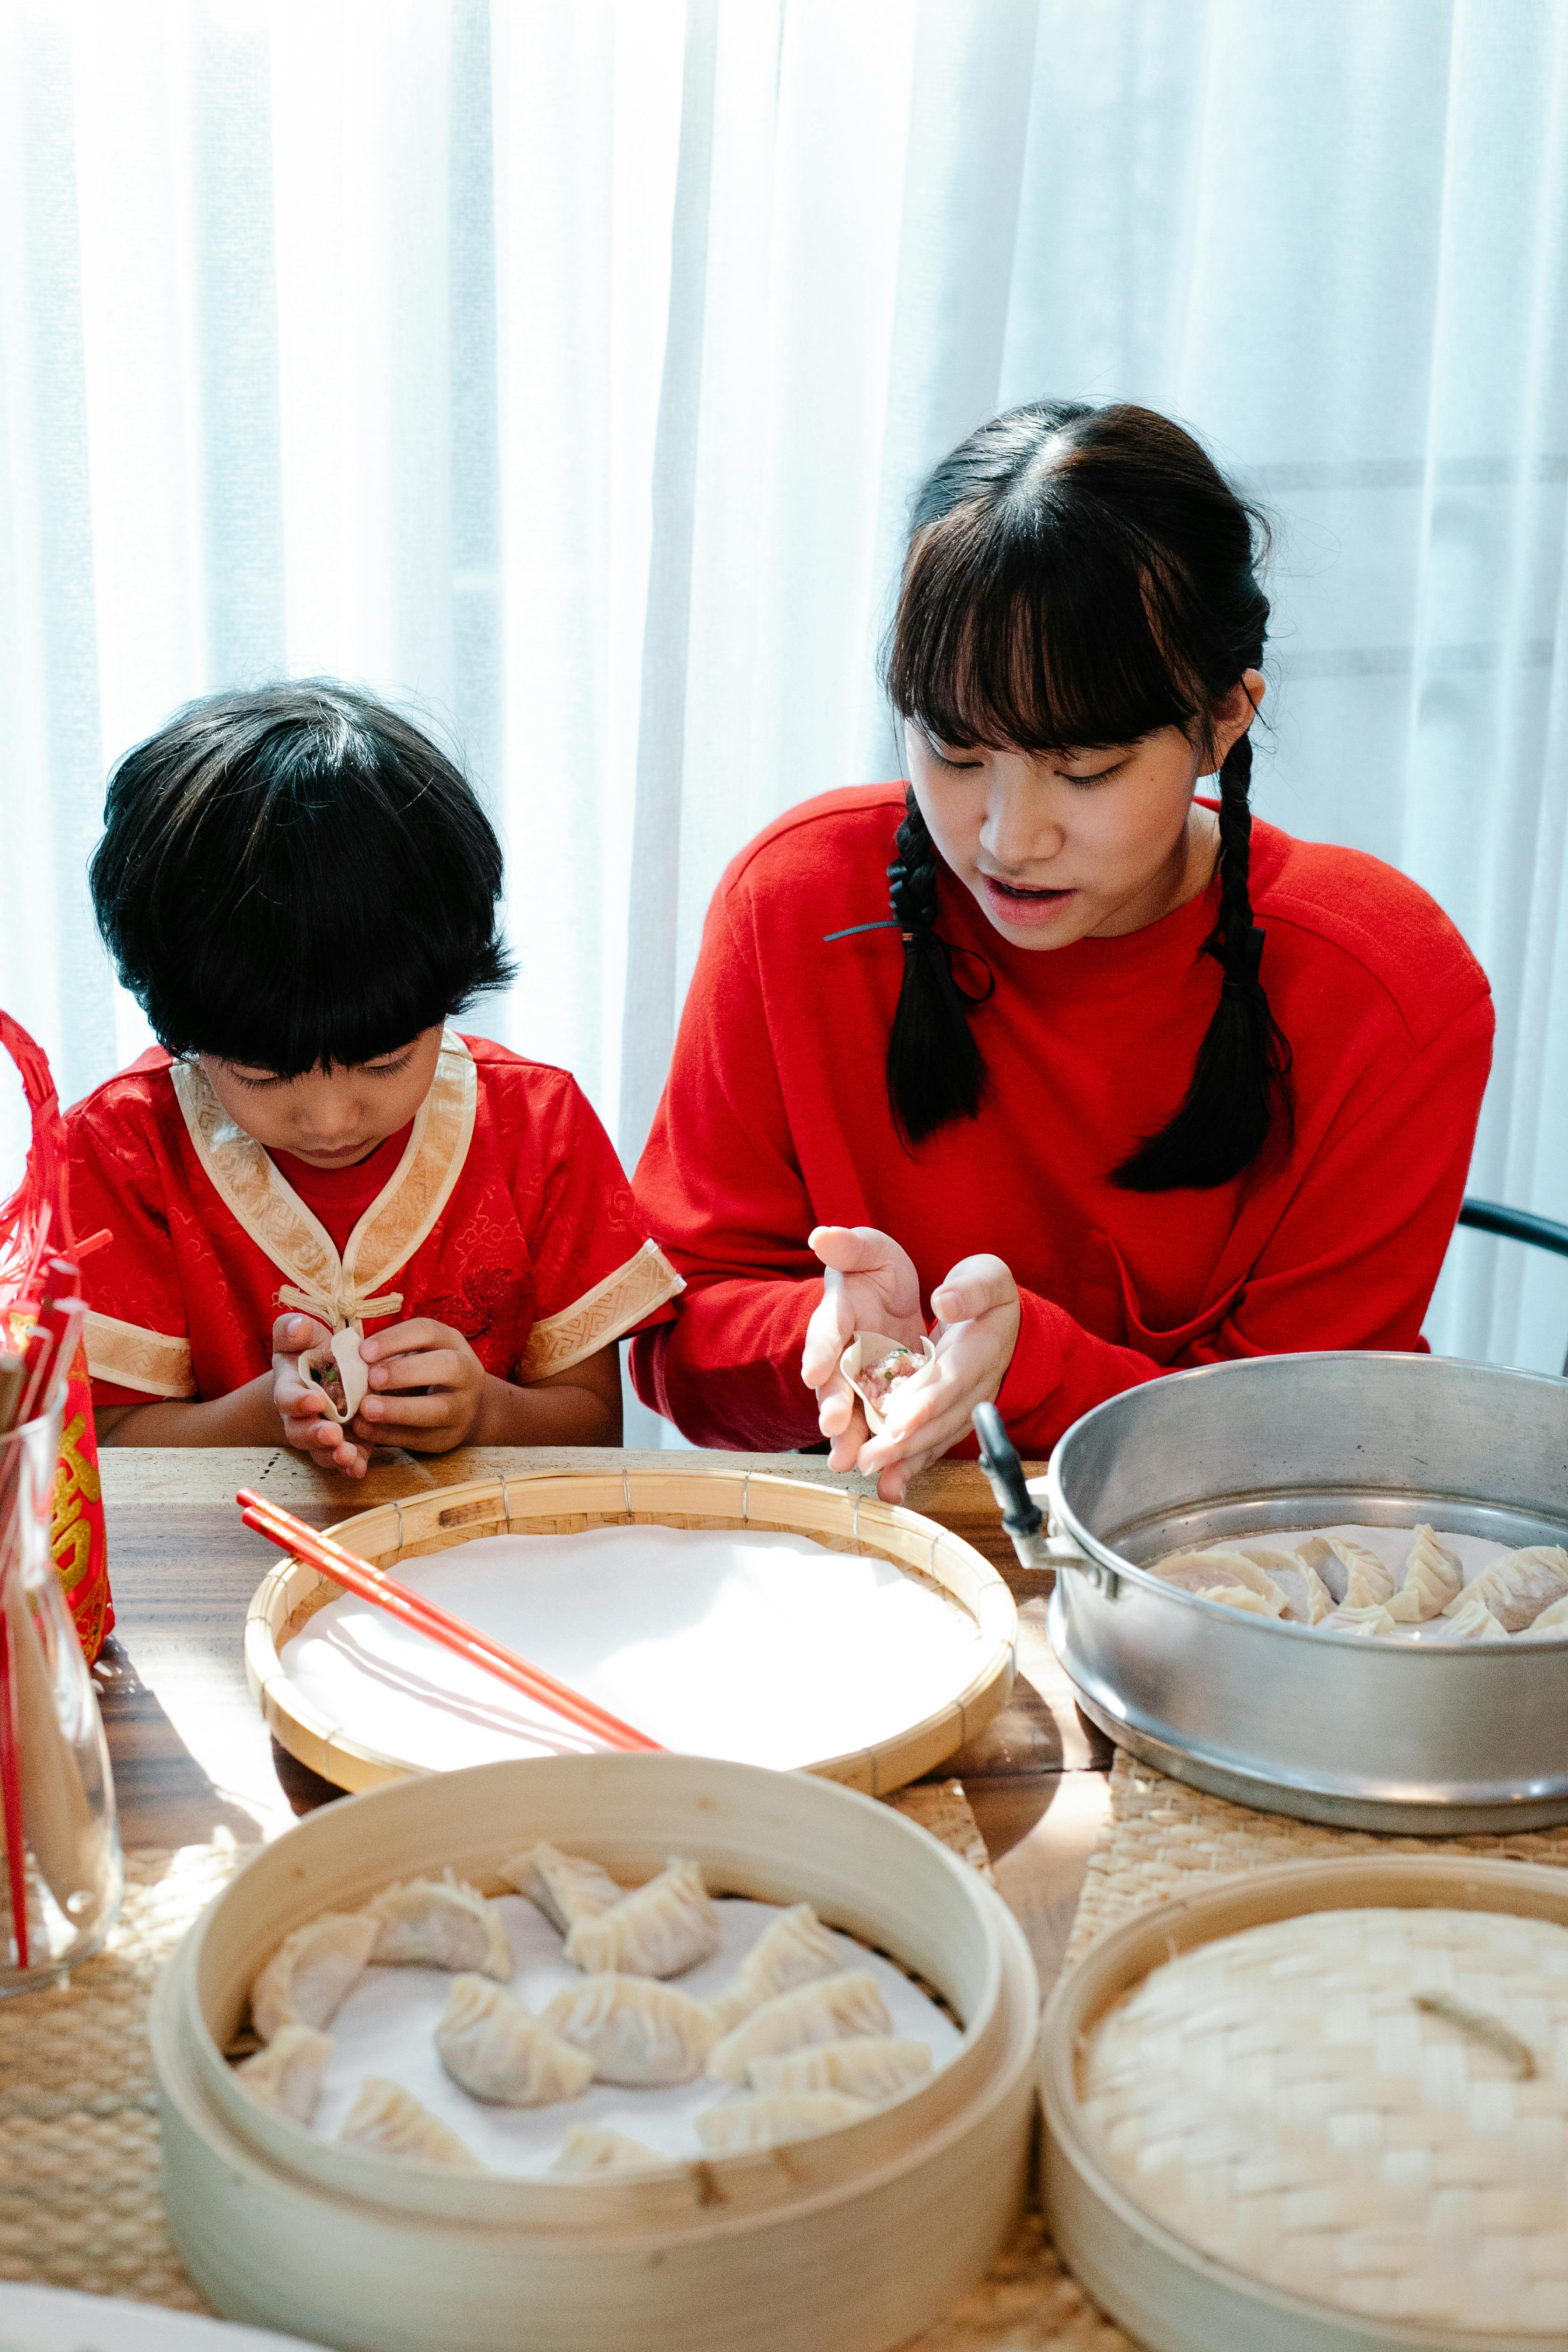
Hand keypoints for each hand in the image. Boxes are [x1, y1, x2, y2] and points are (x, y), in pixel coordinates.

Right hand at [271, 1313, 369, 1477]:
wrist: (324, 1372)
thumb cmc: (309, 1351)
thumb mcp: (300, 1335)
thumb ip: (293, 1330)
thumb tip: (297, 1327)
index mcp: (290, 1388)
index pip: (288, 1398)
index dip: (299, 1402)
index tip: (315, 1401)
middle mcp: (302, 1417)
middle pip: (301, 1432)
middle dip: (316, 1435)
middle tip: (332, 1436)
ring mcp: (323, 1433)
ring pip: (322, 1451)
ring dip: (334, 1456)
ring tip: (348, 1457)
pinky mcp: (345, 1443)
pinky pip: (346, 1460)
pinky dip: (352, 1466)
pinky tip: (359, 1469)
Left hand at [354, 1318, 487, 1453]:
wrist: (463, 1406)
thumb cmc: (425, 1371)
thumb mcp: (417, 1353)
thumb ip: (388, 1356)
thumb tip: (346, 1361)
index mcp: (452, 1343)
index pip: (428, 1331)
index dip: (395, 1339)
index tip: (363, 1351)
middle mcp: (466, 1373)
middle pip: (447, 1367)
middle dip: (406, 1372)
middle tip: (371, 1378)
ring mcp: (463, 1407)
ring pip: (438, 1409)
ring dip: (399, 1410)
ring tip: (366, 1409)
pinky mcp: (449, 1436)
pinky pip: (422, 1438)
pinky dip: (390, 1434)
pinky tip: (365, 1428)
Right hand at [801, 1225, 925, 1473]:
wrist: (896, 1302)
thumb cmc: (877, 1271)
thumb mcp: (870, 1251)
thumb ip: (848, 1247)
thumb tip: (821, 1235)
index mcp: (838, 1315)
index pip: (827, 1330)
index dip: (821, 1350)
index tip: (814, 1370)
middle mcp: (842, 1355)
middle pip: (834, 1382)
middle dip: (833, 1405)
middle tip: (833, 1427)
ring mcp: (860, 1383)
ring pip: (853, 1413)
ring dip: (849, 1438)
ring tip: (848, 1462)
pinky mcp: (882, 1403)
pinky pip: (881, 1430)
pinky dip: (884, 1457)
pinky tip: (888, 1483)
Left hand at [857, 1254, 1020, 1503]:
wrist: (1010, 1323)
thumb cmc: (989, 1293)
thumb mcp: (986, 1275)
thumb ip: (970, 1289)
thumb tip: (945, 1301)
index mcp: (983, 1347)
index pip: (953, 1377)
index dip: (927, 1400)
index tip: (898, 1420)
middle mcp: (977, 1384)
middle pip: (940, 1416)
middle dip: (906, 1439)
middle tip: (870, 1457)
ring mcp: (966, 1405)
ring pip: (937, 1436)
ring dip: (905, 1457)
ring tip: (871, 1471)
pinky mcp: (954, 1416)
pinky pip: (935, 1443)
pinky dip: (913, 1464)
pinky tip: (890, 1484)